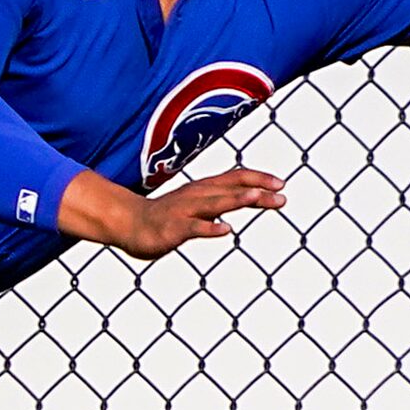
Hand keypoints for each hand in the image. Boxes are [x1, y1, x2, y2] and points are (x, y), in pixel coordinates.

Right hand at [57, 167, 286, 259]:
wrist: (127, 224)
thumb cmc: (167, 216)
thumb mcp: (198, 204)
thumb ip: (222, 200)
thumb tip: (251, 196)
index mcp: (203, 189)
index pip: (234, 178)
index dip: (258, 179)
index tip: (281, 185)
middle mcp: (196, 196)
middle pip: (230, 189)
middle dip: (257, 190)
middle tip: (282, 193)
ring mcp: (184, 212)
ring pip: (213, 203)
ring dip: (235, 200)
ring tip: (256, 199)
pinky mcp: (172, 229)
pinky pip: (193, 228)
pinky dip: (209, 228)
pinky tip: (226, 230)